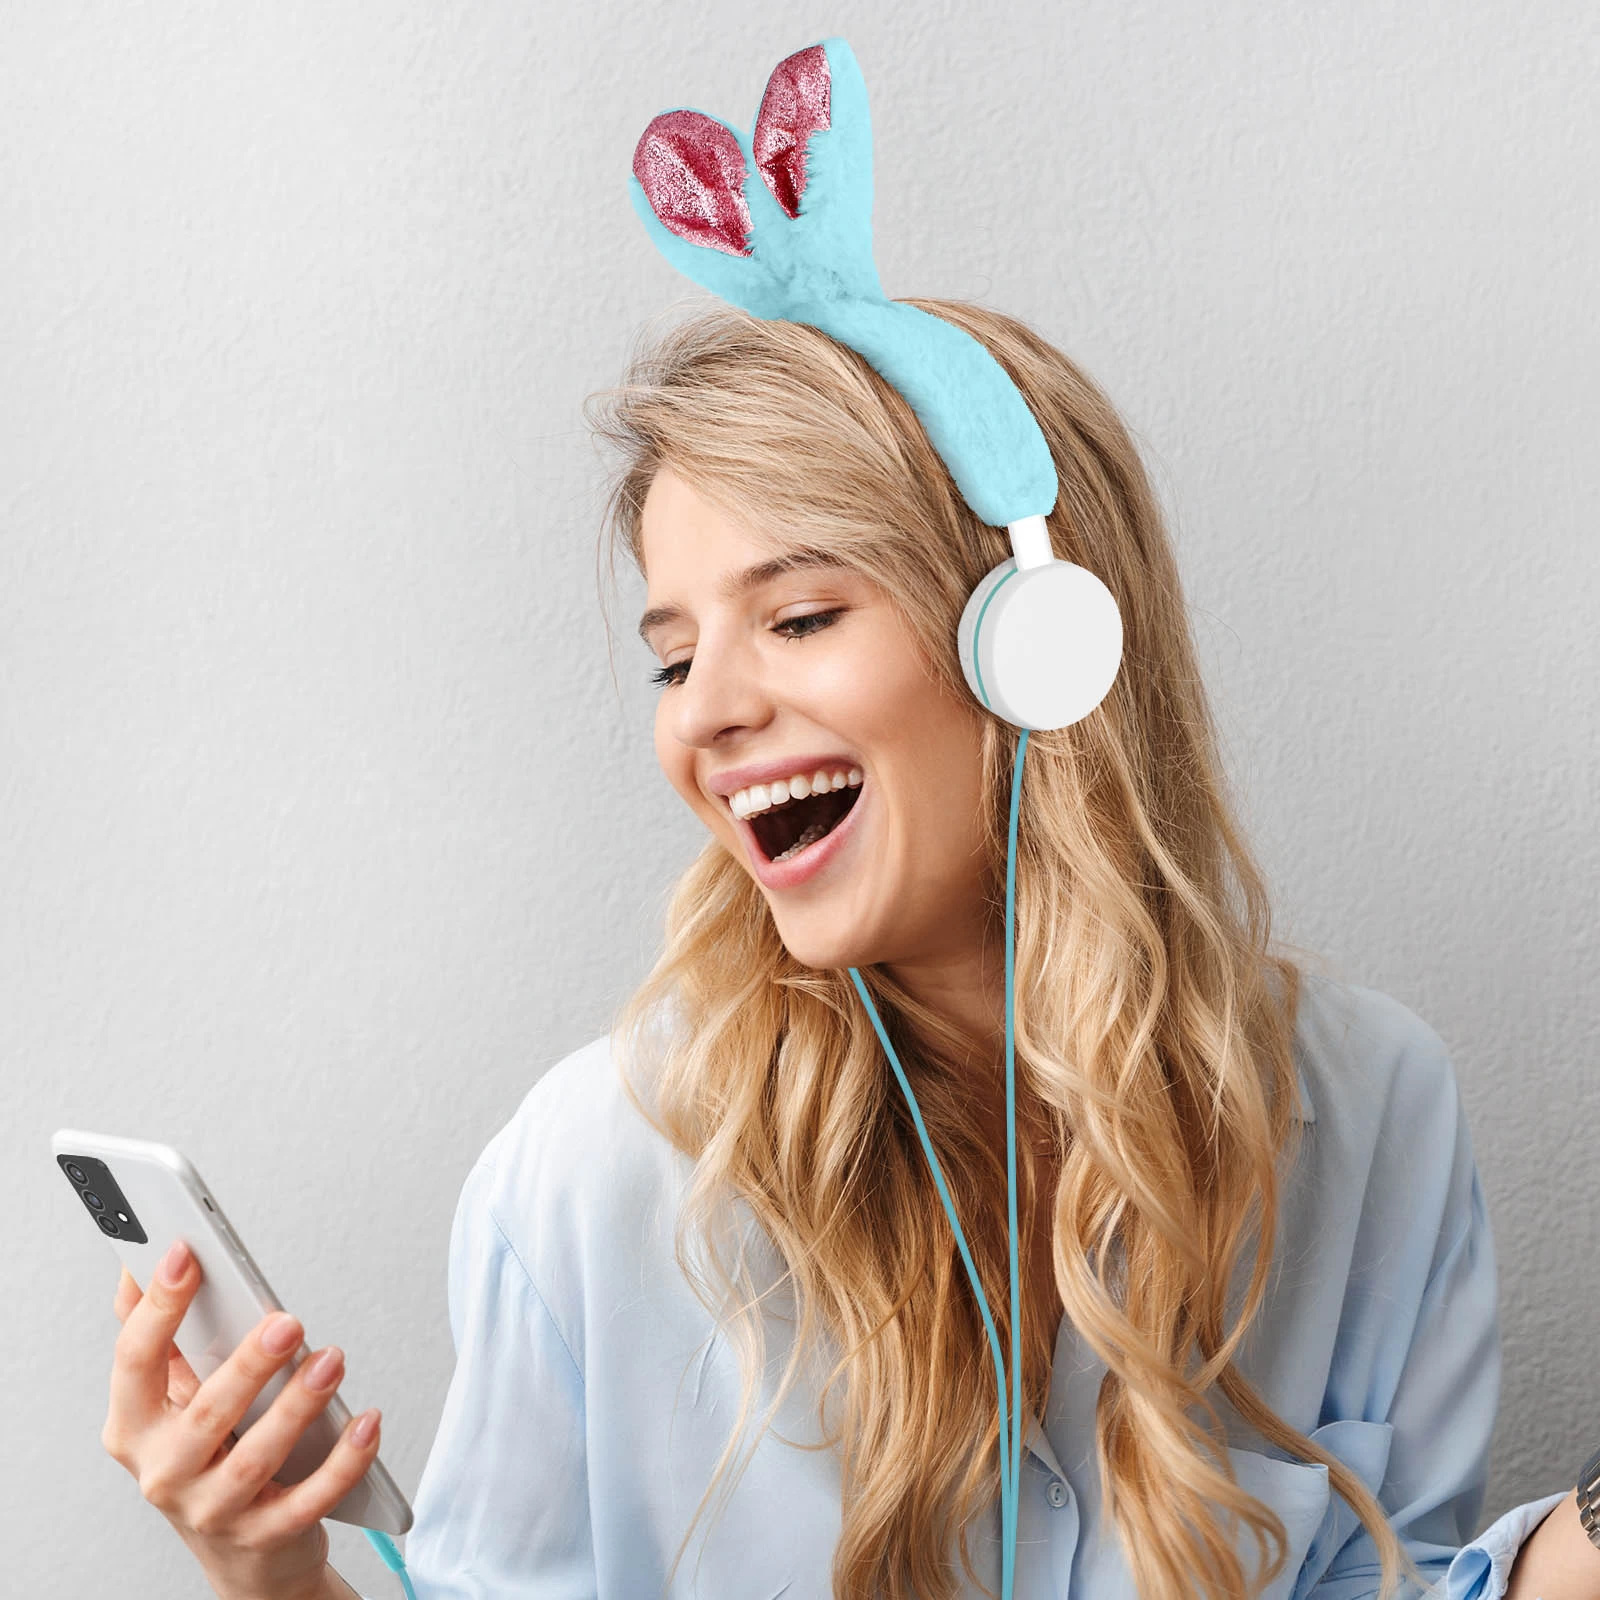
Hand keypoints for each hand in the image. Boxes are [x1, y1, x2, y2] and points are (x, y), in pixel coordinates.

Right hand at [102, 1239, 382, 1599]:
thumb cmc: (207, 1457)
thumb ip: (156, 1337)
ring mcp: (213, 1511)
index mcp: (134, 1428)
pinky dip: (343, 1462)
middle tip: (287, 1321)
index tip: (186, 1253)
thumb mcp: (169, 1401)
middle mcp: (165, 1473)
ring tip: (333, 1359)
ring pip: (255, 1459)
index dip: (157, 1307)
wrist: (243, 1554)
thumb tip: (139, 1264)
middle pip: (204, 1414)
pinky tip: (369, 1422)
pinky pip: (308, 1501)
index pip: (134, 1361)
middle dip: (248, 1365)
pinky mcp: (265, 1537)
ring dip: (299, 1406)